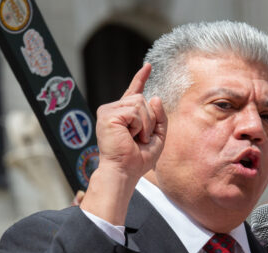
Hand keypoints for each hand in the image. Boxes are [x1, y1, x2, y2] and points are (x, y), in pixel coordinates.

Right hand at [81, 63, 166, 224]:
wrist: (124, 172)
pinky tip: (130, 136)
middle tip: (140, 139)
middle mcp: (113, 110)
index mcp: (124, 115)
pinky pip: (134, 111)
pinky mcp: (107, 114)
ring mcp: (108, 111)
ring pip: (140, 103)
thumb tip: (154, 97)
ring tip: (136, 138)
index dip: (141, 78)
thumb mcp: (157, 137)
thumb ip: (159, 117)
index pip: (134, 92)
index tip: (148, 66)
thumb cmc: (137, 160)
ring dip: (145, 124)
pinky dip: (139, 125)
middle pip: (142, 99)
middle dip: (149, 120)